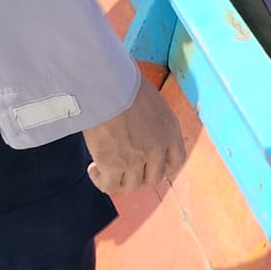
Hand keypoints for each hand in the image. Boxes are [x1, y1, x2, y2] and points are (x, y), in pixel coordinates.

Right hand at [82, 73, 185, 193]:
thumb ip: (152, 120)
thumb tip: (140, 126)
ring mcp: (136, 160)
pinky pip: (110, 186)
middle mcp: (157, 149)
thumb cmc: (124, 83)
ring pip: (132, 185)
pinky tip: (93, 169)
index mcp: (170, 131)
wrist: (106, 85)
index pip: (176, 161)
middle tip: (125, 169)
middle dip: (140, 176)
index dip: (164, 168)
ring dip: (120, 180)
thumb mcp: (150, 100)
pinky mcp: (114, 166)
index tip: (151, 166)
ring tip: (105, 169)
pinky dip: (102, 181)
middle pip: (154, 178)